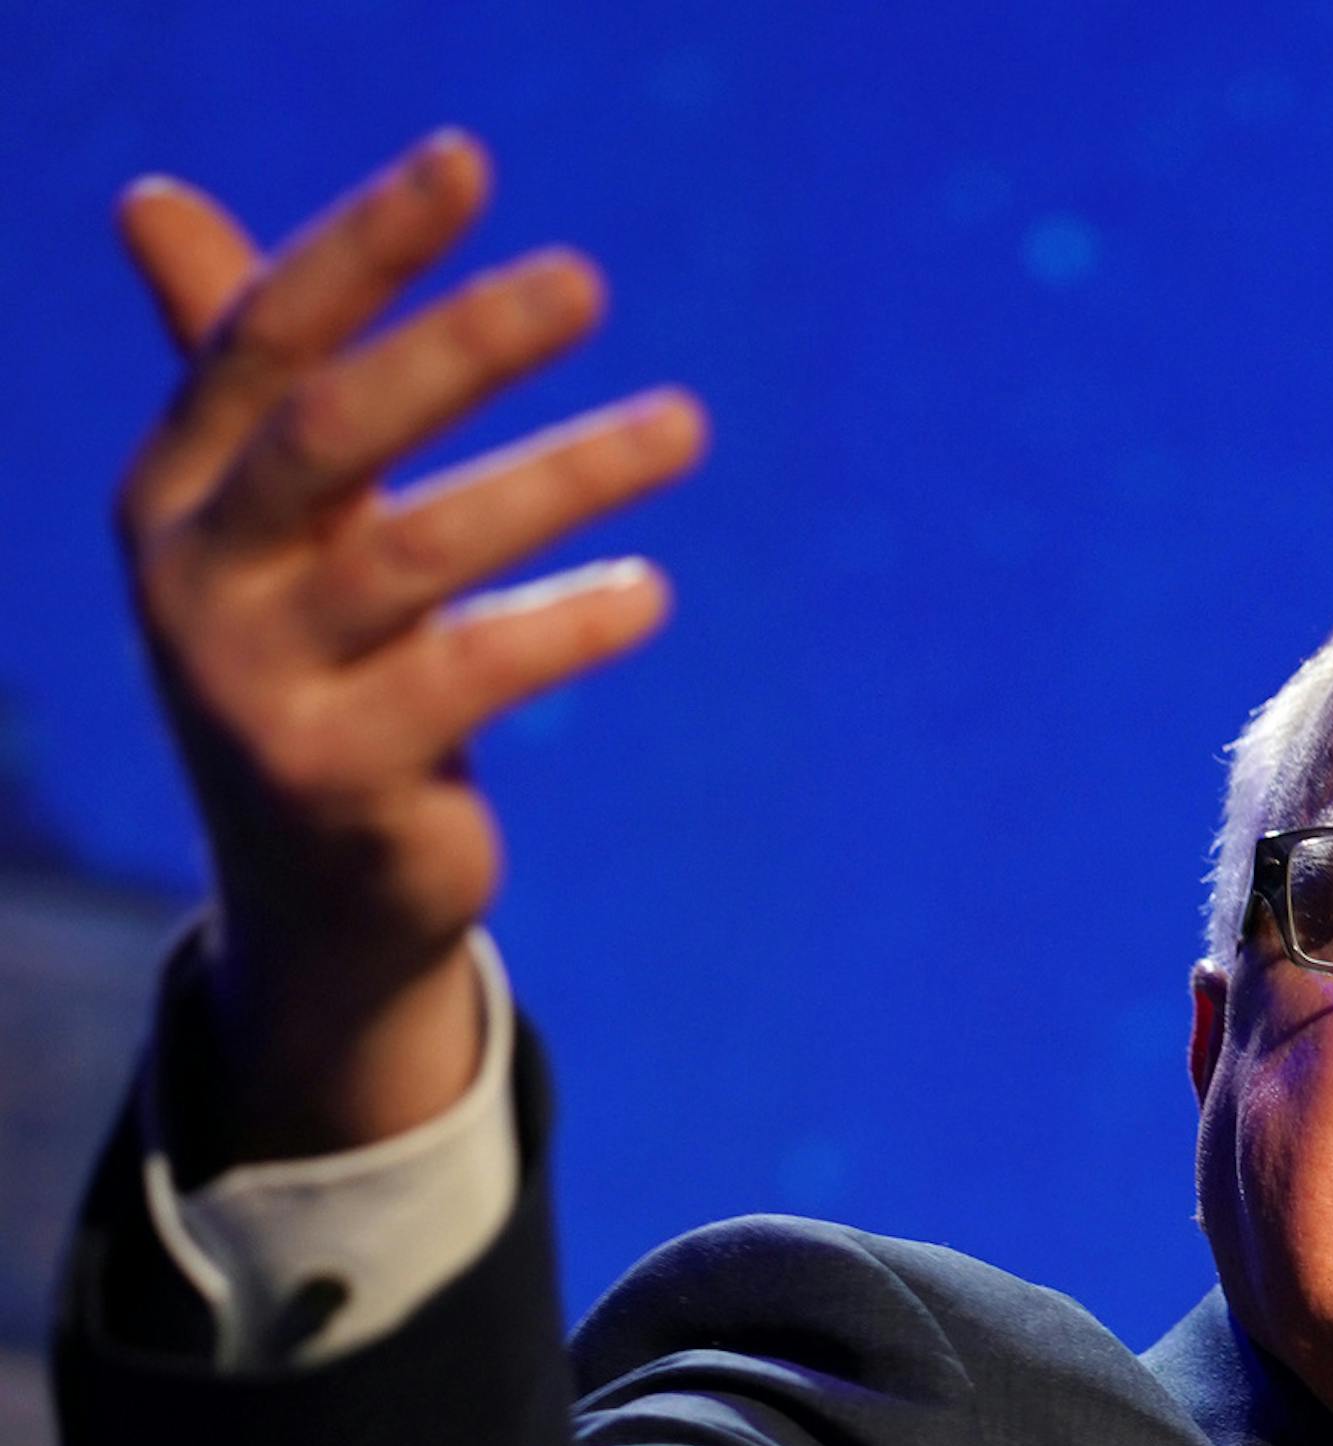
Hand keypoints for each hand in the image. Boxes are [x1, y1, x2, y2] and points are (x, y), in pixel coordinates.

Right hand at [113, 131, 706, 1157]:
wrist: (312, 896)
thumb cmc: (310, 664)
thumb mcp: (264, 523)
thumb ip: (234, 368)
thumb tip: (150, 203)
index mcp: (172, 494)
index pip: (263, 340)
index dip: (362, 247)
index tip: (468, 162)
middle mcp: (197, 585)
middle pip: (333, 431)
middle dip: (460, 344)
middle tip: (585, 278)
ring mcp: (259, 690)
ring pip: (423, 551)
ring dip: (563, 476)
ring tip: (682, 425)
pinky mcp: (341, 780)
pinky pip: (475, 675)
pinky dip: (569, 623)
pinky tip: (647, 591)